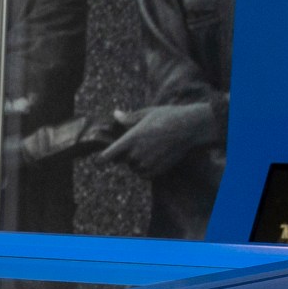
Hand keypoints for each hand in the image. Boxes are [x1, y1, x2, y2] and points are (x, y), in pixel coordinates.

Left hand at [97, 101, 218, 177]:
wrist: (189, 128)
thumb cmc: (168, 117)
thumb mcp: (147, 114)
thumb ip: (129, 118)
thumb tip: (115, 115)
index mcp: (130, 139)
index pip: (107, 156)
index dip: (101, 160)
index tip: (98, 161)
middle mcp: (135, 154)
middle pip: (121, 161)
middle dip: (127, 154)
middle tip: (143, 143)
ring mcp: (145, 164)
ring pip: (133, 168)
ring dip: (138, 162)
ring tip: (152, 148)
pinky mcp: (155, 172)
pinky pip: (144, 174)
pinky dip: (146, 169)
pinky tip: (157, 156)